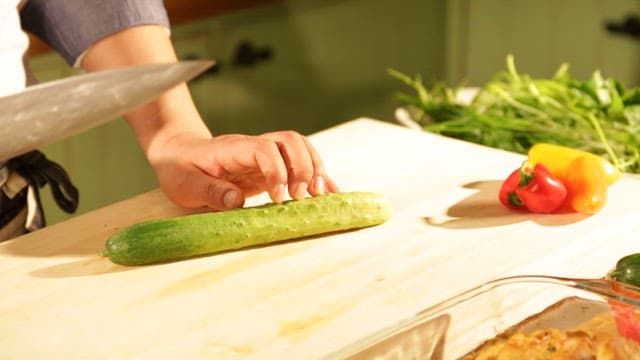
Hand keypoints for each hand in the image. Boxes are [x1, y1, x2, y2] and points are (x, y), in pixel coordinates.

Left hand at [147, 130, 338, 210]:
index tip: (278, 198)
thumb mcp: (185, 184)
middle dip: (304, 167)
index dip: (278, 171)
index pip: (266, 148)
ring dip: (316, 168)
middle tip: (302, 198)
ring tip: (320, 195)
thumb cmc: (180, 168)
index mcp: (234, 149)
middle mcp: (254, 147)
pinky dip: (317, 177)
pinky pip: (299, 165)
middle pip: (291, 141)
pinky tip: (329, 194)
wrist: (179, 153)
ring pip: (301, 148)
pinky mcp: (271, 167)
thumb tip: (238, 201)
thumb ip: (210, 191)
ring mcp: (265, 155)